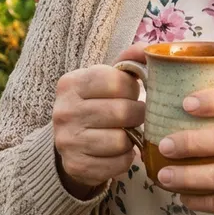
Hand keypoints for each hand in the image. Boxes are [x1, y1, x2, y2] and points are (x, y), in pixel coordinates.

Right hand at [51, 47, 148, 197]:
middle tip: (136, 115)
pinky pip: (118, 164)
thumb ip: (128, 62)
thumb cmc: (95, 103)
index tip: (132, 93)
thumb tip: (148, 49)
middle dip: (137, 114)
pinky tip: (119, 151)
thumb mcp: (105, 79)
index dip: (133, 88)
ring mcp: (68, 141)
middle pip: (122, 112)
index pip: (116, 81)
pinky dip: (125, 158)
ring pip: (121, 140)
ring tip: (127, 132)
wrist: (70, 140)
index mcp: (71, 83)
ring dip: (131, 138)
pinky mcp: (76, 165)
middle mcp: (64, 111)